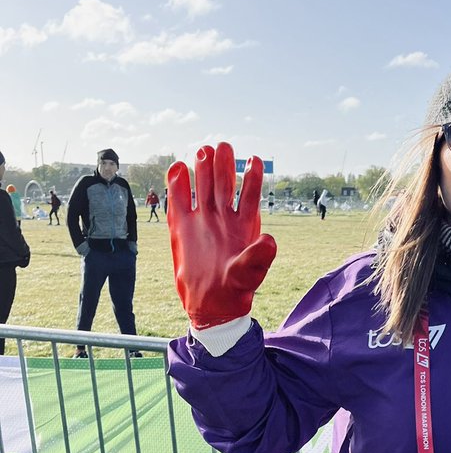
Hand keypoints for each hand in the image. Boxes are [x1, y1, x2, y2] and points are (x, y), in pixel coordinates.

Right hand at [167, 142, 276, 328]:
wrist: (210, 307)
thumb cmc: (233, 291)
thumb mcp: (248, 275)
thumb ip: (257, 258)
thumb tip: (270, 240)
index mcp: (242, 227)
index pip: (248, 196)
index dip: (252, 178)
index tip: (255, 159)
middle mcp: (222, 220)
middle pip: (223, 185)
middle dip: (224, 165)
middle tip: (223, 146)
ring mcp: (201, 222)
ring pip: (202, 189)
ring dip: (203, 169)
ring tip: (204, 150)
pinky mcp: (182, 229)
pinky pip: (179, 202)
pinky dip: (177, 185)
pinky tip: (177, 168)